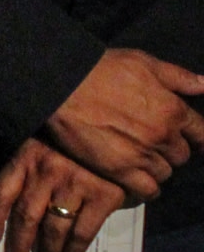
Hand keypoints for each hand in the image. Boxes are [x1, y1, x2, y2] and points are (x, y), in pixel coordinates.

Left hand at [0, 138, 125, 251]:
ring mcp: (75, 184)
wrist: (120, 127)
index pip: (1, 192)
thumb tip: (13, 205)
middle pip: (25, 216)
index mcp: (27, 156)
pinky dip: (74, 250)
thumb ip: (29, 167)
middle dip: (19, 245)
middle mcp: (47, 171)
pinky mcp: (103, 196)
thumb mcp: (43, 141)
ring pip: (54, 229)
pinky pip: (83, 232)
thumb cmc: (74, 138)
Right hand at [46, 48, 203, 199]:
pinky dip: (147, 188)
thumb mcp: (143, 62)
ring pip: (165, 173)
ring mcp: (141, 155)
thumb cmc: (101, 69)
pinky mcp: (119, 170)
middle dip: (171, 149)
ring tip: (141, 159)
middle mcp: (163, 136)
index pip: (202, 133)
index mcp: (173, 110)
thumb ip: (178, 77)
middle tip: (154, 143)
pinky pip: (147, 190)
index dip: (197, 136)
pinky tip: (139, 181)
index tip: (191, 138)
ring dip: (157, 167)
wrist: (61, 85)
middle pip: (181, 155)